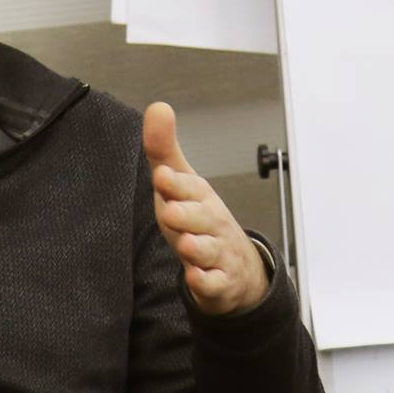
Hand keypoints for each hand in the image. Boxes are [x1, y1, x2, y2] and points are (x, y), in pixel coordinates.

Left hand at [144, 101, 269, 316]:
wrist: (236, 268)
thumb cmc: (199, 221)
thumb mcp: (180, 184)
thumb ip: (163, 149)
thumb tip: (157, 108)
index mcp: (199, 197)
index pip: (189, 187)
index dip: (176, 183)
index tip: (162, 175)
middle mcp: (212, 224)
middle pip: (202, 218)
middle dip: (187, 214)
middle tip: (170, 211)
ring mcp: (218, 253)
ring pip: (209, 250)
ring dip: (197, 247)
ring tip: (185, 243)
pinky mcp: (219, 283)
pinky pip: (215, 284)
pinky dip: (207, 283)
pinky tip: (197, 279)